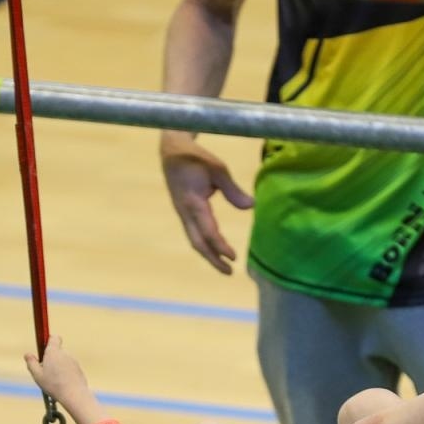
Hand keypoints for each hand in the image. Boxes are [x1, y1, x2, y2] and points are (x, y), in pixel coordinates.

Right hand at [23, 333, 88, 400]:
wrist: (74, 394)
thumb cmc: (54, 384)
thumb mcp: (37, 374)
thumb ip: (31, 363)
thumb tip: (27, 354)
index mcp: (54, 351)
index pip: (54, 337)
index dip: (49, 341)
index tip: (43, 349)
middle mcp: (65, 353)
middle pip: (57, 351)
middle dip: (51, 358)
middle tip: (45, 371)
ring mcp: (73, 361)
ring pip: (63, 361)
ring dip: (58, 367)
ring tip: (54, 381)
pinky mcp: (79, 370)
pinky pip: (69, 369)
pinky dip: (65, 374)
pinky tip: (63, 385)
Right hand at [161, 135, 253, 273]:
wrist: (171, 151)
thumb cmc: (196, 158)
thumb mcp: (217, 169)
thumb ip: (233, 189)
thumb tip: (251, 206)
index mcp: (193, 203)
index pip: (208, 230)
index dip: (220, 246)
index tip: (233, 257)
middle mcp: (185, 212)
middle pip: (198, 243)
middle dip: (213, 259)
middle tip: (230, 272)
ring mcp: (182, 214)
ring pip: (194, 240)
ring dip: (209, 255)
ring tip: (225, 267)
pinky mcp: (184, 213)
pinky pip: (194, 234)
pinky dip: (205, 245)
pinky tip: (216, 250)